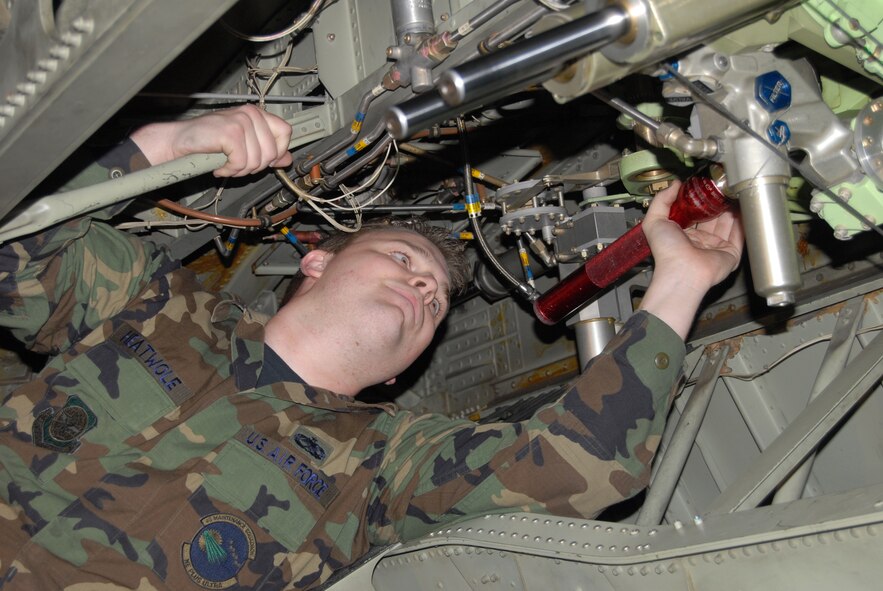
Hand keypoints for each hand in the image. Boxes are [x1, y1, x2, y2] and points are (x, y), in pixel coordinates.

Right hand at [130, 104, 292, 176]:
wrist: (180, 140)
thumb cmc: (208, 141)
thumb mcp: (243, 144)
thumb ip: (266, 150)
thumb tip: (286, 159)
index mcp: (256, 114)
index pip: (285, 132)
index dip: (278, 151)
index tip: (263, 161)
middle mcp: (251, 113)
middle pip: (272, 151)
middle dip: (256, 166)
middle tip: (237, 165)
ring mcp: (241, 121)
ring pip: (257, 160)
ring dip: (241, 170)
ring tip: (227, 165)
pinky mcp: (231, 132)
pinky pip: (242, 163)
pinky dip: (230, 171)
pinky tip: (220, 167)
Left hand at [639, 180, 743, 338]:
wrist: (683, 271)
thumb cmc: (667, 252)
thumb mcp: (654, 220)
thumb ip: (661, 200)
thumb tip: (675, 185)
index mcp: (683, 234)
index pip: (694, 213)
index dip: (699, 200)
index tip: (705, 186)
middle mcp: (700, 241)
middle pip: (713, 217)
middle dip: (717, 203)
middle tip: (721, 188)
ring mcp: (716, 247)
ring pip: (727, 224)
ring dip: (730, 209)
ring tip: (733, 193)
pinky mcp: (730, 254)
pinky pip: (739, 235)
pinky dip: (742, 222)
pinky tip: (742, 208)